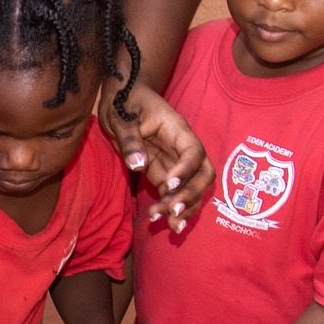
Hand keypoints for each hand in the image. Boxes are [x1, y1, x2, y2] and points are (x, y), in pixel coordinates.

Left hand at [100, 82, 207, 225]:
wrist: (121, 97)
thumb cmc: (124, 101)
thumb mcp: (121, 115)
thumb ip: (130, 139)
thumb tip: (138, 165)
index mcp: (177, 130)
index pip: (193, 152)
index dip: (186, 169)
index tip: (169, 184)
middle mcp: (181, 148)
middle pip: (202, 173)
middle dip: (192, 194)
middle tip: (173, 210)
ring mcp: (173, 161)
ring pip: (191, 187)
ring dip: (184, 206)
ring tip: (170, 225)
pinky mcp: (161, 172)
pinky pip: (173, 193)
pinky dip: (171, 208)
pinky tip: (164, 224)